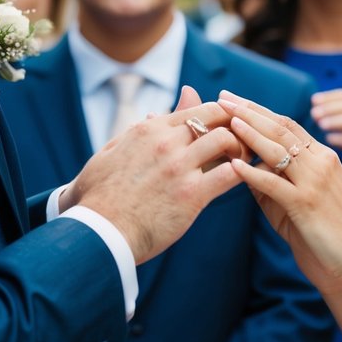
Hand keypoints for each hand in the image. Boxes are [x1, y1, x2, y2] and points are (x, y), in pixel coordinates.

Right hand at [62, 86, 245, 263]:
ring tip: (243, 162)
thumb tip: (154, 113)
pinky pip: (229, 175)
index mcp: (149, 130)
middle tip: (243, 140)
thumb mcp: (113, 152)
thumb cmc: (98, 195)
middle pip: (216, 118)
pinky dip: (242, 173)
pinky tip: (244, 179)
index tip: (226, 126)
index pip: (196, 109)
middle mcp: (166, 143)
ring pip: (226, 140)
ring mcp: (179, 167)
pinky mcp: (191, 195)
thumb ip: (138, 131)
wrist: (97, 232)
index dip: (218, 115)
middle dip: (234, 126)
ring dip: (240, 149)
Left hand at [220, 90, 341, 293]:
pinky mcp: (307, 204)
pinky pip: (274, 184)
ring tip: (226, 119)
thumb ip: (282, 182)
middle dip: (249, 111)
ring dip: (249, 132)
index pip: (287, 125)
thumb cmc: (335, 234)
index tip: (235, 101)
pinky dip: (252, 173)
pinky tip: (234, 165)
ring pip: (277, 149)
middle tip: (223, 99)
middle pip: (280, 128)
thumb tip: (247, 170)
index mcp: (324, 157)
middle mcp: (321, 162)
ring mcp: (315, 182)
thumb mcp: (308, 200)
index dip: (259, 110)